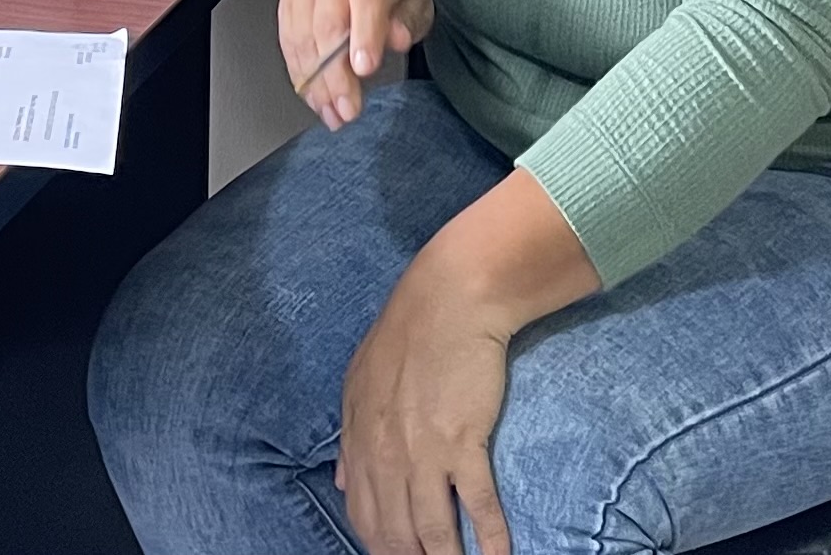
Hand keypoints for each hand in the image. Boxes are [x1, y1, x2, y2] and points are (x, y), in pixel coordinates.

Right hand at [281, 0, 429, 129]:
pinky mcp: (287, 0)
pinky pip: (288, 43)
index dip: (365, 35)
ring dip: (317, 83)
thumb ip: (410, 17)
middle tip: (348, 109)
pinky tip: (317, 99)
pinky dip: (302, 76)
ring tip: (333, 114)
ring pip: (302, 37)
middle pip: (327, 23)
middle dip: (336, 73)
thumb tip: (397, 39)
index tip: (365, 69)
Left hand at [338, 270, 518, 554]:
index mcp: (359, 440)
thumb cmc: (406, 335)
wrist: (448, 301)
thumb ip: (351, 439)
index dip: (379, 546)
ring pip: (432, 530)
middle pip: (395, 533)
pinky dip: (489, 538)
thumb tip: (341, 482)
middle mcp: (384, 455)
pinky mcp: (462, 442)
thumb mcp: (359, 383)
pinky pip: (477, 504)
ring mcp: (423, 452)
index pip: (363, 515)